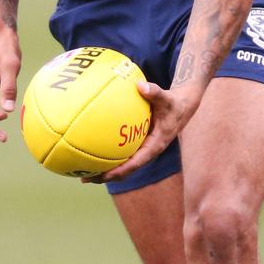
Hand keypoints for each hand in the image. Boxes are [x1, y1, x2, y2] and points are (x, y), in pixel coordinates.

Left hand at [84, 80, 201, 183]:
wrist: (181, 107)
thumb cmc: (173, 103)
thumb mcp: (167, 98)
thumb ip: (155, 92)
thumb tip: (140, 85)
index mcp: (154, 146)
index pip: (134, 164)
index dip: (118, 171)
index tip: (103, 175)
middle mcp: (146, 151)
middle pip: (124, 170)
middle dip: (104, 176)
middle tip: (84, 178)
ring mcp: (142, 148)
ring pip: (121, 163)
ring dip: (103, 168)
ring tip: (82, 169)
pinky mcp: (138, 142)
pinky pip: (121, 151)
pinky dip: (108, 152)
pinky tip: (91, 147)